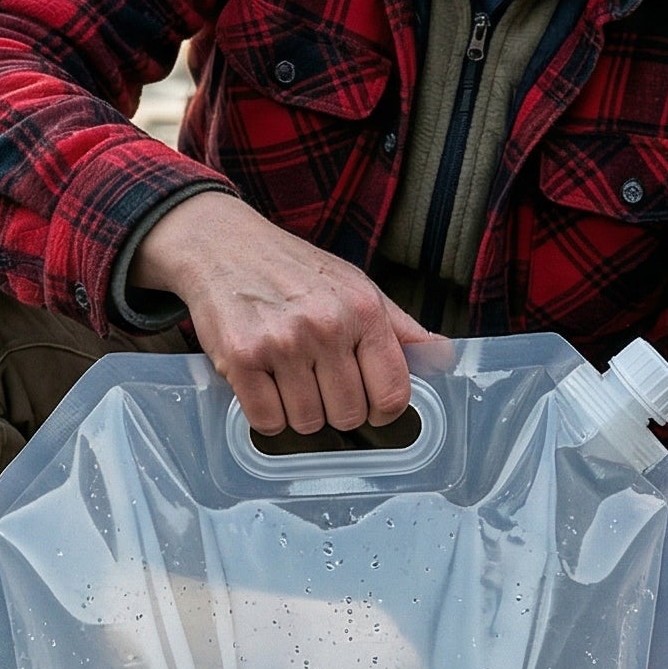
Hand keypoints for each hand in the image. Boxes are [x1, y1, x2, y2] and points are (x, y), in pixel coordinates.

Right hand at [133, 192, 438, 434]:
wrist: (222, 245)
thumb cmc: (293, 269)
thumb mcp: (356, 286)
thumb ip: (400, 328)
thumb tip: (445, 358)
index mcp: (363, 310)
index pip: (392, 394)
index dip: (382, 411)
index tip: (367, 405)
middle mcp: (327, 326)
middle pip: (348, 416)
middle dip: (334, 410)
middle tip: (316, 383)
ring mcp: (282, 343)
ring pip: (307, 423)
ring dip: (297, 413)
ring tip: (286, 379)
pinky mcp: (240, 358)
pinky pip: (266, 421)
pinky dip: (265, 415)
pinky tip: (262, 386)